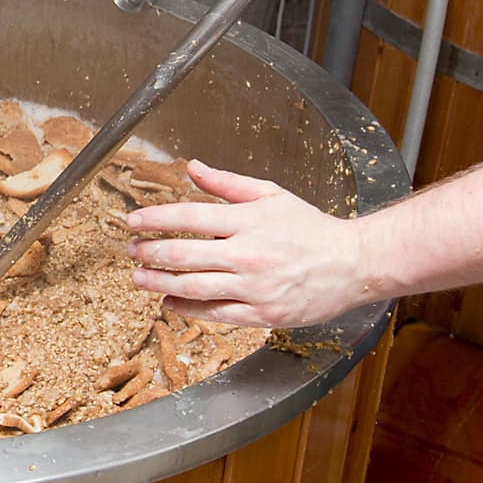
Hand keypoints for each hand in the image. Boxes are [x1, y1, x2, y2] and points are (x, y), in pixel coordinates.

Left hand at [125, 161, 375, 328]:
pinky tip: (170, 301)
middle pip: (185, 254)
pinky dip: (188, 308)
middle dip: (150, 252)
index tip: (133, 221)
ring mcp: (255, 287)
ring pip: (194, 287)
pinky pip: (216, 314)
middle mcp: (250, 253)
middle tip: (130, 249)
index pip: (191, 216)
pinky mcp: (263, 314)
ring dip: (159, 281)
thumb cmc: (312, 229)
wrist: (353, 264)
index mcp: (250, 220)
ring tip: (138, 276)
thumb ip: (228, 183)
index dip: (156, 219)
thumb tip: (193, 167)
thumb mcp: (272, 195)